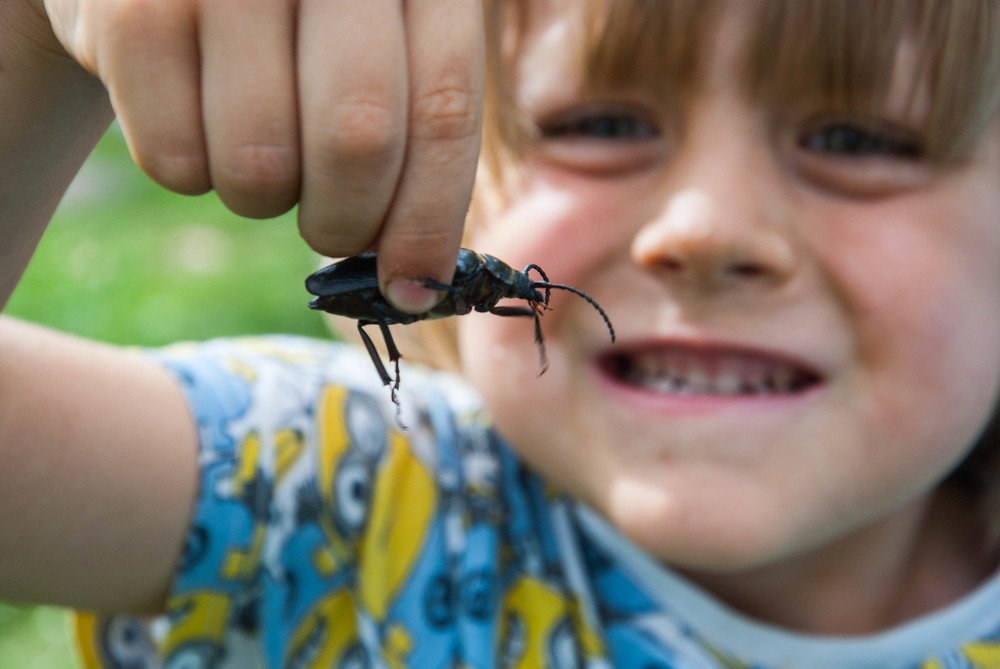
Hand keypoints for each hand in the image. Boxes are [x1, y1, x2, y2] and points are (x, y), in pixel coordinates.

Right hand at [40, 0, 484, 311]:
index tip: (414, 291)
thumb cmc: (292, 28)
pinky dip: (189, 171)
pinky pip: (175, 160)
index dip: (431, 218)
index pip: (443, 107)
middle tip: (329, 225)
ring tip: (256, 146)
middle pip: (359, 138)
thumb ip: (411, 137)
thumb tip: (418, 284)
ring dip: (263, 195)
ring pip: (261, 162)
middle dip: (345, 219)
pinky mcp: (131, 7)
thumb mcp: (375, 49)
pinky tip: (192, 117)